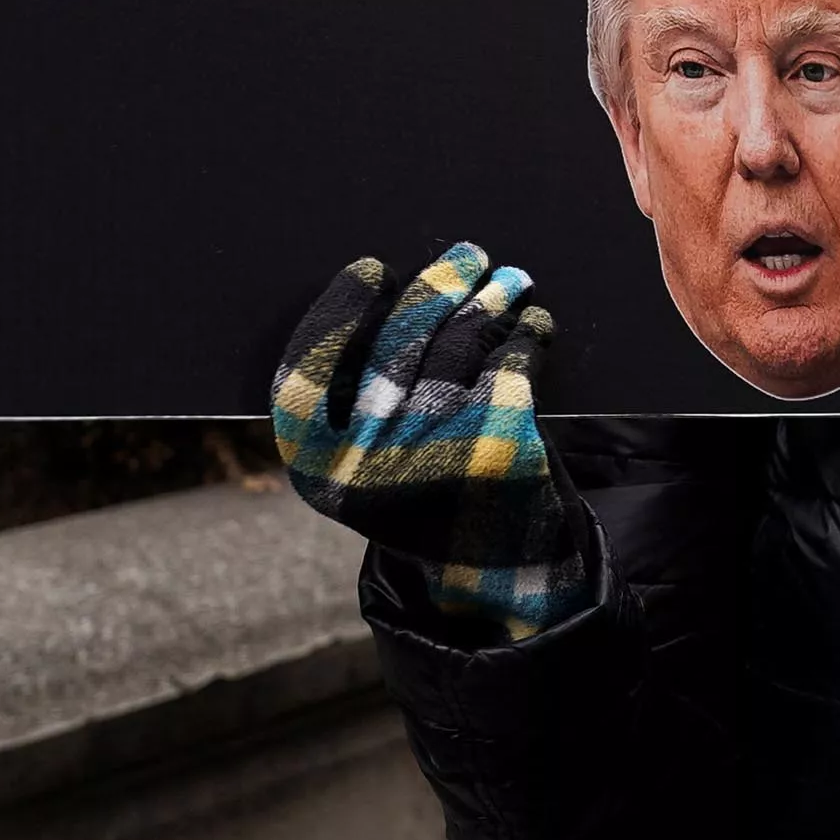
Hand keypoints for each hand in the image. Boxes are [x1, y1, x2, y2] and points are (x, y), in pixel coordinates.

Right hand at [271, 243, 587, 638]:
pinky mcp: (493, 450)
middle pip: (393, 348)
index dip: (336, 314)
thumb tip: (392, 297)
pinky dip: (525, 338)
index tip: (370, 268)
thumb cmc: (434, 507)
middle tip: (465, 256)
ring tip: (509, 281)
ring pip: (457, 349)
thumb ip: (363, 406)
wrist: (502, 583)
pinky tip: (534, 326)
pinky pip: (508, 367)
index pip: (306, 374)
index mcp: (319, 472)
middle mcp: (365, 466)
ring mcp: (430, 457)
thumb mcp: (375, 470)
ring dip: (488, 303)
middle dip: (434, 291)